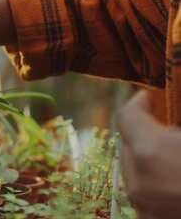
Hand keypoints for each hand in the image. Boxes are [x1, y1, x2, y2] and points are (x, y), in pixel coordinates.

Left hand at [118, 90, 180, 218]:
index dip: (139, 103)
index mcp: (150, 152)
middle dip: (145, 131)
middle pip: (128, 143)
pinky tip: (174, 177)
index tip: (148, 99)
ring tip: (174, 155)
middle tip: (166, 127)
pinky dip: (155, 180)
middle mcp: (139, 180)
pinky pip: (144, 191)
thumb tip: (173, 125)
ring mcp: (143, 204)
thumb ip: (177, 128)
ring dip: (149, 157)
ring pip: (134, 169)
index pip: (128, 116)